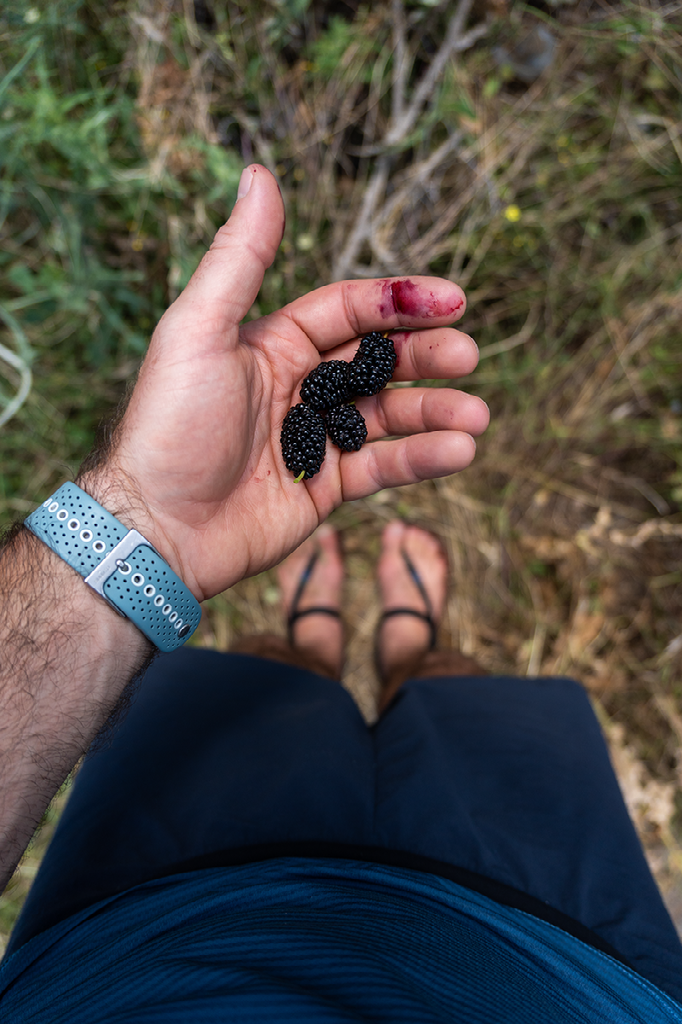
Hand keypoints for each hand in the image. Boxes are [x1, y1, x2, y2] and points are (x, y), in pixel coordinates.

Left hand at [85, 165, 488, 600]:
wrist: (157, 526)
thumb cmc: (169, 425)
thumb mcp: (198, 330)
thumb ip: (241, 257)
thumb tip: (259, 172)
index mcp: (274, 343)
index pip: (350, 310)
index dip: (399, 301)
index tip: (453, 300)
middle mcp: (300, 386)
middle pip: (379, 360)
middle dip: (426, 355)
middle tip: (467, 356)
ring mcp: (316, 438)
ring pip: (390, 415)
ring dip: (436, 411)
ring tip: (476, 415)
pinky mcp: (326, 487)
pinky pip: (384, 467)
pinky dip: (422, 458)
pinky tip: (459, 451)